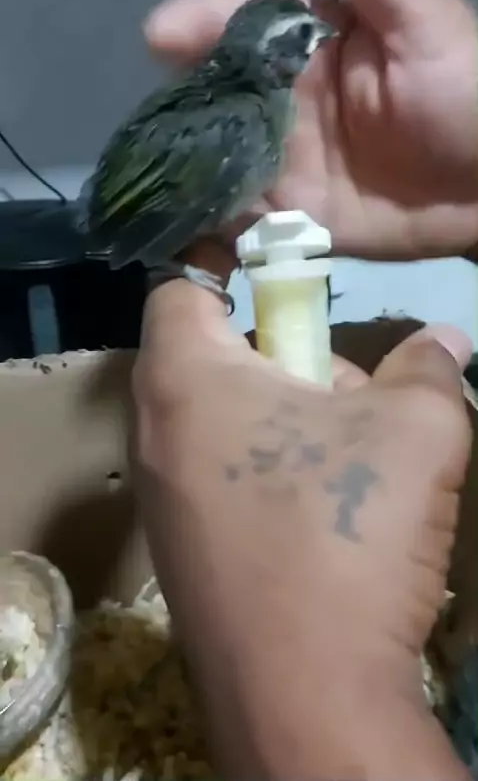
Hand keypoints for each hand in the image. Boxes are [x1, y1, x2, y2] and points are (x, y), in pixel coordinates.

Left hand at [133, 281, 471, 778]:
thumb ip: (429, 368)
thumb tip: (443, 341)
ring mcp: (163, 501)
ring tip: (353, 463)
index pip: (181, 287)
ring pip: (226, 424)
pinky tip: (327, 517)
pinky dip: (272, 476)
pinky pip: (224, 481)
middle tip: (349, 392)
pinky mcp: (184, 554)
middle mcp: (154, 434)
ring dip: (289, 423)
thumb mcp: (417, 430)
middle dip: (287, 360)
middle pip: (214, 358)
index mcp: (186, 380)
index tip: (282, 273)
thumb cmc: (346, 534)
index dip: (229, 266)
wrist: (306, 696)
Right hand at [144, 0, 477, 260]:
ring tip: (151, 166)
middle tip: (148, 109)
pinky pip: (242, 210)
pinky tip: (183, 214)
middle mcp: (291, 98)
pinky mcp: (293, 210)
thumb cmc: (467, 98)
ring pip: (222, 148)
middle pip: (222, 88)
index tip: (162, 34)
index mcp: (317, 44)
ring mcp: (287, 156)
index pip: (249, 21)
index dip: (204, 20)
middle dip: (183, 94)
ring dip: (188, 156)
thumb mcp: (427, 28)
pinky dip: (212, 213)